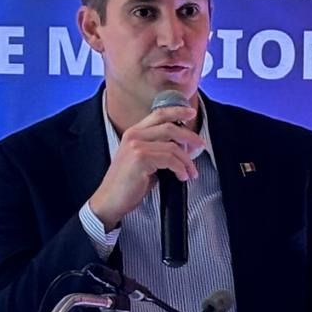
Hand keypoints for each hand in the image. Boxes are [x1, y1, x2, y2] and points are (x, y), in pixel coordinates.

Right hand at [86, 105, 203, 228]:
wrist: (110, 200)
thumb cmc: (128, 184)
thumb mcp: (143, 160)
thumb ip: (158, 148)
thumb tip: (182, 147)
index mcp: (134, 132)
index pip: (159, 114)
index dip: (177, 111)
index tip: (191, 113)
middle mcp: (134, 135)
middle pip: (170, 127)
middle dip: (190, 136)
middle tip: (201, 145)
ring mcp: (136, 145)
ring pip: (173, 146)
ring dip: (187, 161)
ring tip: (191, 172)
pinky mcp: (140, 158)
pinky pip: (170, 159)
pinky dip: (180, 168)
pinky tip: (182, 176)